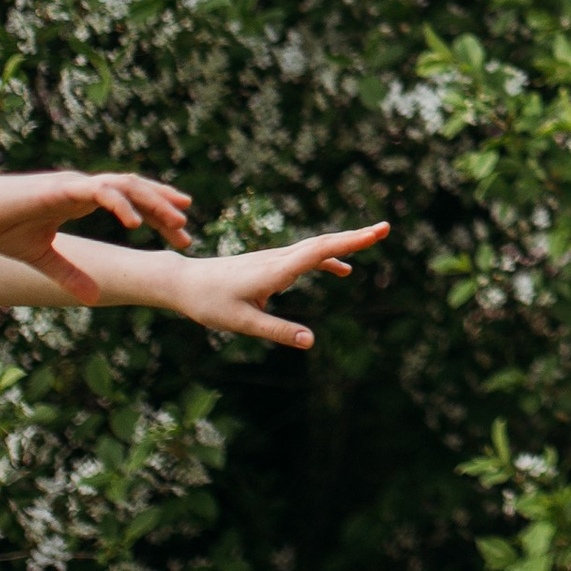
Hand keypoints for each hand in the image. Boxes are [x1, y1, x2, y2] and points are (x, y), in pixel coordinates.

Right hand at [0, 164, 194, 297]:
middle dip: (164, 208)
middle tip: (187, 231)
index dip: (156, 213)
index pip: (130, 200)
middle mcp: (82, 188)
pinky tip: (135, 222)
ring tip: (176, 221)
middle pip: (136, 190)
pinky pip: (98, 191)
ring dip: (152, 203)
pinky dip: (119, 203)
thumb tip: (94, 298)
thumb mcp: (40, 258)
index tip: (181, 231)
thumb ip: (69, 274)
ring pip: (125, 186)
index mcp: (81, 200)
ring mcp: (73, 185)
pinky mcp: (59, 187)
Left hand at [131, 221, 387, 350]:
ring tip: (374, 238)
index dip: (349, 243)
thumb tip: (310, 341)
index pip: (318, 251)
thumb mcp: (242, 323)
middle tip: (386, 228)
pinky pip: (306, 257)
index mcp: (274, 270)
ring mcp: (275, 259)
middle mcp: (278, 259)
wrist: (184, 282)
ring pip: (316, 246)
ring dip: (345, 243)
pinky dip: (327, 259)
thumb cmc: (209, 303)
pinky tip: (341, 270)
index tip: (375, 233)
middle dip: (355, 237)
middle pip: (323, 242)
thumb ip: (277, 331)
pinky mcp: (271, 263)